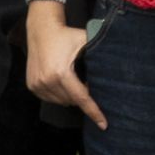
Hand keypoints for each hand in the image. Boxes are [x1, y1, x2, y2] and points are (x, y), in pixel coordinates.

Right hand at [24, 4, 103, 125]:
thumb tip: (123, 65)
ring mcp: (37, 84)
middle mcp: (47, 81)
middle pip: (72, 101)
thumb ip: (102, 53)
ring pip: (61, 101)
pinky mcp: (32, 85)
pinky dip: (59, 94)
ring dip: (70, 96)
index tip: (104, 124)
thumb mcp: (86, 41)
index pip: (82, 98)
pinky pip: (50, 98)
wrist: (41, 30)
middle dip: (82, 97)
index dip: (94, 112)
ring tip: (72, 80)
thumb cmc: (66, 36)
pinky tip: (60, 81)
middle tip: (86, 82)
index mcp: (61, 73)